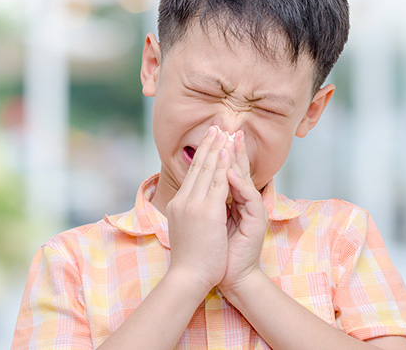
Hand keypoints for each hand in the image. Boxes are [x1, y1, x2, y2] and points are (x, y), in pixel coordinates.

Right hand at [165, 126, 232, 301]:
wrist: (188, 278)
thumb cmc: (191, 260)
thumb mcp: (189, 231)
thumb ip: (191, 214)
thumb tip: (193, 204)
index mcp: (179, 205)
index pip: (192, 174)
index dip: (202, 156)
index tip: (209, 140)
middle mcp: (183, 201)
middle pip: (197, 166)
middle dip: (208, 145)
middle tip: (216, 126)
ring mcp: (193, 204)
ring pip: (206, 170)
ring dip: (216, 149)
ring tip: (223, 131)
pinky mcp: (206, 210)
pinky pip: (216, 181)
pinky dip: (221, 165)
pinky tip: (226, 152)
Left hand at [219, 131, 267, 294]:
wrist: (233, 276)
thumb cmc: (219, 253)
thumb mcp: (212, 221)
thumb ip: (212, 201)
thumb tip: (198, 185)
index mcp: (234, 201)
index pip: (228, 171)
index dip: (222, 153)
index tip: (215, 133)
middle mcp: (246, 202)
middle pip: (238, 170)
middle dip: (233, 149)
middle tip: (230, 128)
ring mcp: (253, 210)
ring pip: (244, 179)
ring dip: (237, 160)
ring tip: (231, 141)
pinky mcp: (257, 221)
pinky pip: (247, 197)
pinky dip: (238, 183)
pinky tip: (231, 171)